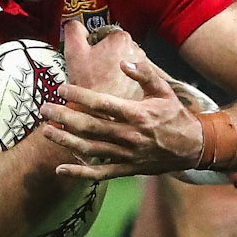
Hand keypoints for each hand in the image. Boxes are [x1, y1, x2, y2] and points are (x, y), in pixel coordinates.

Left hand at [40, 61, 203, 179]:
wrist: (192, 148)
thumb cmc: (174, 116)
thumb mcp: (164, 90)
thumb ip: (144, 74)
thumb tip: (124, 63)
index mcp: (137, 114)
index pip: (102, 103)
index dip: (79, 96)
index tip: (61, 88)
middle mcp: (128, 136)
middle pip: (89, 126)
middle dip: (64, 117)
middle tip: (44, 108)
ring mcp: (126, 155)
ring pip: (89, 149)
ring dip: (65, 141)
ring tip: (46, 131)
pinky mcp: (126, 169)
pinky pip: (99, 173)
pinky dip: (79, 173)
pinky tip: (61, 168)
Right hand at [60, 20, 145, 99]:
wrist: (103, 114)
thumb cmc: (89, 84)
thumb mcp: (74, 52)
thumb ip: (74, 31)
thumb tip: (75, 24)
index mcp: (120, 39)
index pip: (106, 34)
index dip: (94, 45)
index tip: (89, 57)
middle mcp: (137, 51)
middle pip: (117, 49)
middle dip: (106, 58)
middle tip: (94, 71)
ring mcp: (143, 69)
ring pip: (126, 64)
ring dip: (115, 71)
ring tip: (102, 83)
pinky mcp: (146, 86)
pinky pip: (133, 79)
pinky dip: (124, 83)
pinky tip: (112, 91)